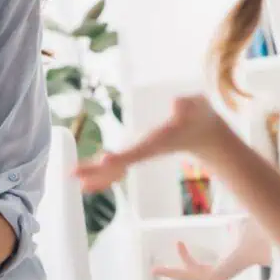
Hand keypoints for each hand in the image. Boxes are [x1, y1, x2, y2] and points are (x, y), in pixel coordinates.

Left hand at [74, 95, 228, 192]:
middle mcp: (146, 150)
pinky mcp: (140, 151)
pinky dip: (103, 171)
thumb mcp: (197, 105)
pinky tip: (89, 172)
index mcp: (157, 141)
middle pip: (119, 165)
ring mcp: (142, 153)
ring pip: (116, 168)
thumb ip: (188, 104)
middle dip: (97, 171)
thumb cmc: (199, 115)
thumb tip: (177, 102)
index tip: (105, 160)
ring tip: (73, 176)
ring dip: (96, 174)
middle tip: (74, 175)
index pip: (137, 151)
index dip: (121, 156)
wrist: (205, 134)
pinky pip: (118, 165)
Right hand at [153, 219, 270, 279]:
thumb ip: (233, 229)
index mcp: (223, 266)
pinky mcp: (215, 279)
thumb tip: (230, 223)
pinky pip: (192, 272)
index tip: (178, 242)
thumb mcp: (237, 232)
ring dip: (170, 273)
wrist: (261, 242)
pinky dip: (181, 263)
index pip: (200, 268)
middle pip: (190, 275)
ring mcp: (216, 279)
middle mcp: (218, 274)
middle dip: (173, 272)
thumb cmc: (254, 238)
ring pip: (187, 276)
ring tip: (154, 269)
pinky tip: (175, 249)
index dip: (186, 258)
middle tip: (155, 269)